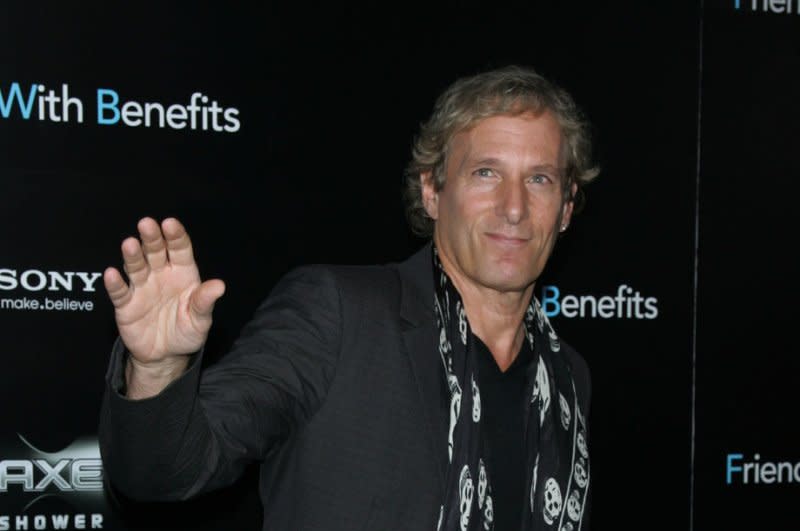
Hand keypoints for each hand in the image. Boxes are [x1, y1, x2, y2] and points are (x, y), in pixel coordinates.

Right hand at [104, 217, 224, 397]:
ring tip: (129, 244)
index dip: (175, 236)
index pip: (180, 249)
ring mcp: (142, 288)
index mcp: (182, 273)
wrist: (166, 355)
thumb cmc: (187, 331)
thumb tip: (219, 286)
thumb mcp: (201, 319)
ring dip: (132, 255)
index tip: (170, 223)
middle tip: (147, 224)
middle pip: (156, 252)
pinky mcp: (126, 305)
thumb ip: (205, 302)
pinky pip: (120, 292)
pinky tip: (112, 274)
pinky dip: (115, 283)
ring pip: (136, 267)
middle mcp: (161, 275)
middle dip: (152, 238)